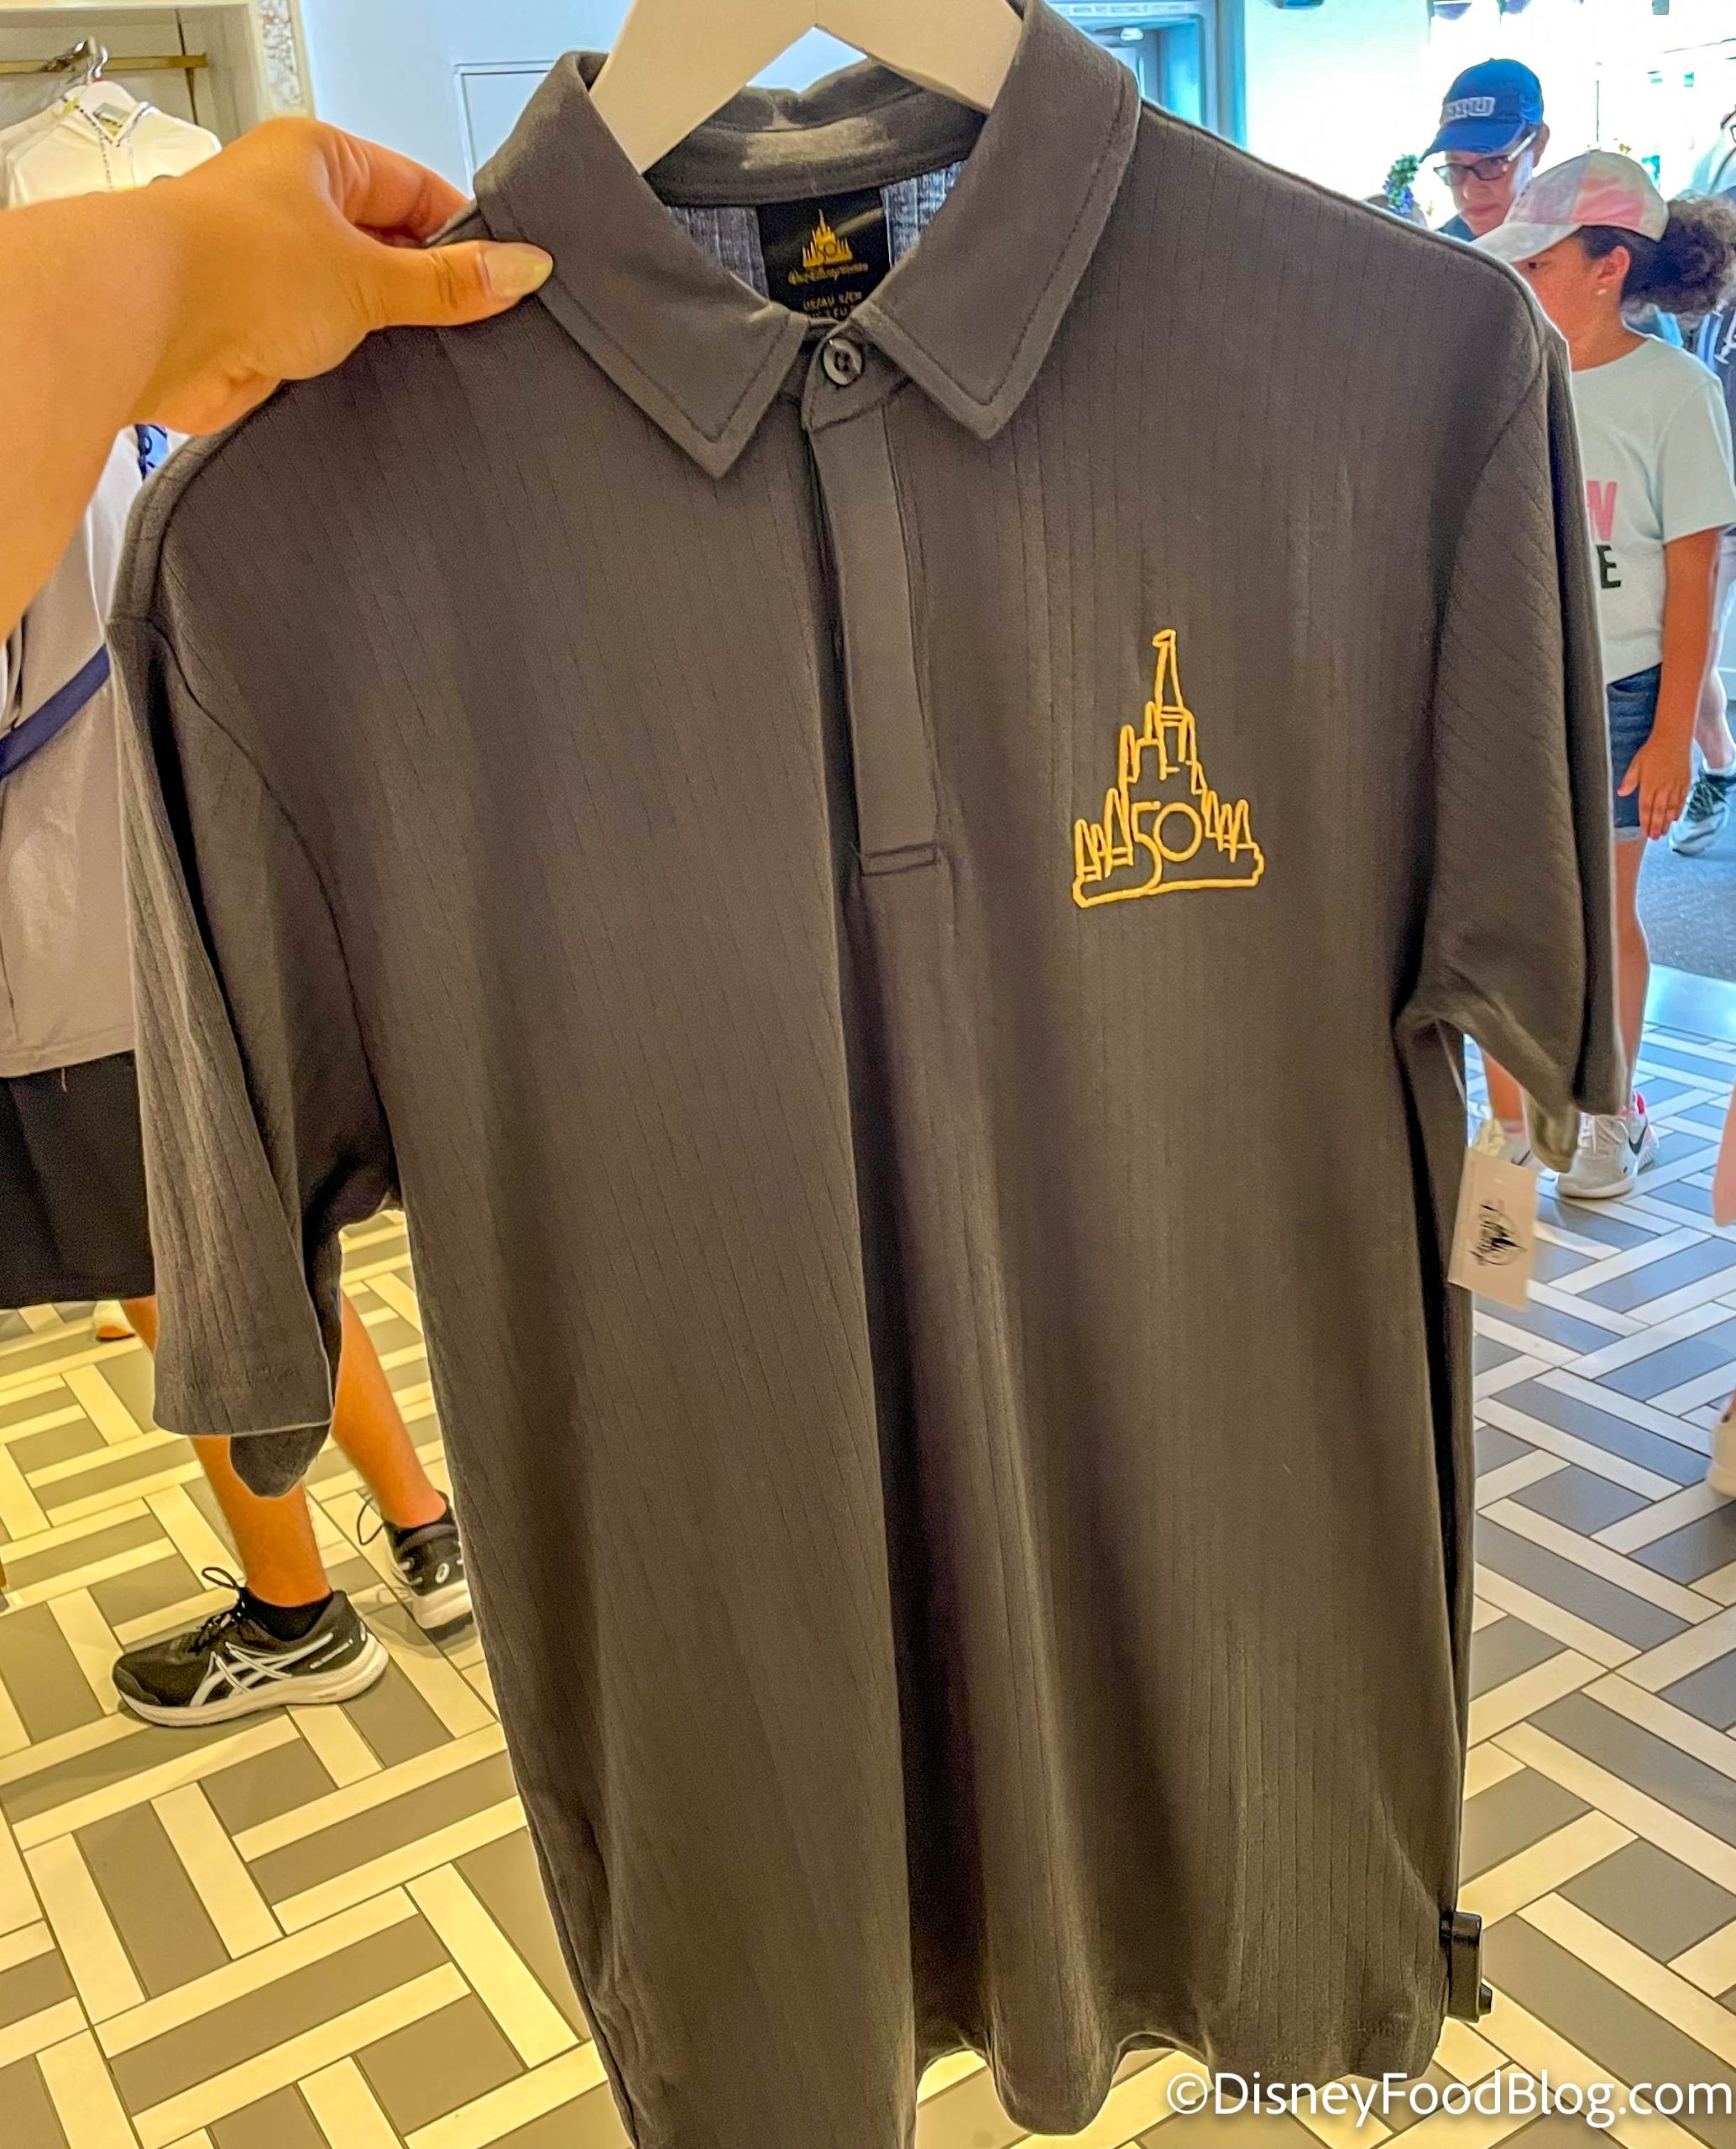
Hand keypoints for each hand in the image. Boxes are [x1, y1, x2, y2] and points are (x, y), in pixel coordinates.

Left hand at [131, 119, 552, 432]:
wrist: (146, 329)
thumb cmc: (230, 265)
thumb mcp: (368, 273)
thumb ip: (449, 283)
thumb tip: (521, 269)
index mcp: (318, 159)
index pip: (416, 190)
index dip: (465, 237)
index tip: (509, 279)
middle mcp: (292, 208)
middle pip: (390, 247)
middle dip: (430, 289)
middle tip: (480, 326)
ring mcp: (275, 271)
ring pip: (360, 301)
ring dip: (392, 333)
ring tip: (436, 359)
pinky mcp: (262, 331)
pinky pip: (331, 346)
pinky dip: (360, 366)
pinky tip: (390, 386)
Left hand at [1618, 729, 1692, 841]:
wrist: (1673, 738)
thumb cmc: (1652, 750)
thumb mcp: (1636, 764)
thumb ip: (1629, 780)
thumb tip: (1620, 793)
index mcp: (1649, 785)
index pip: (1646, 808)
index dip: (1645, 822)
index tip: (1645, 833)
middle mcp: (1663, 788)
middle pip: (1659, 811)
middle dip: (1656, 826)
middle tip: (1655, 838)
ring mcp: (1675, 786)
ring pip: (1671, 808)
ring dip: (1667, 822)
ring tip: (1664, 833)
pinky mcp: (1685, 782)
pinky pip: (1682, 799)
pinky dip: (1679, 810)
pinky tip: (1676, 818)